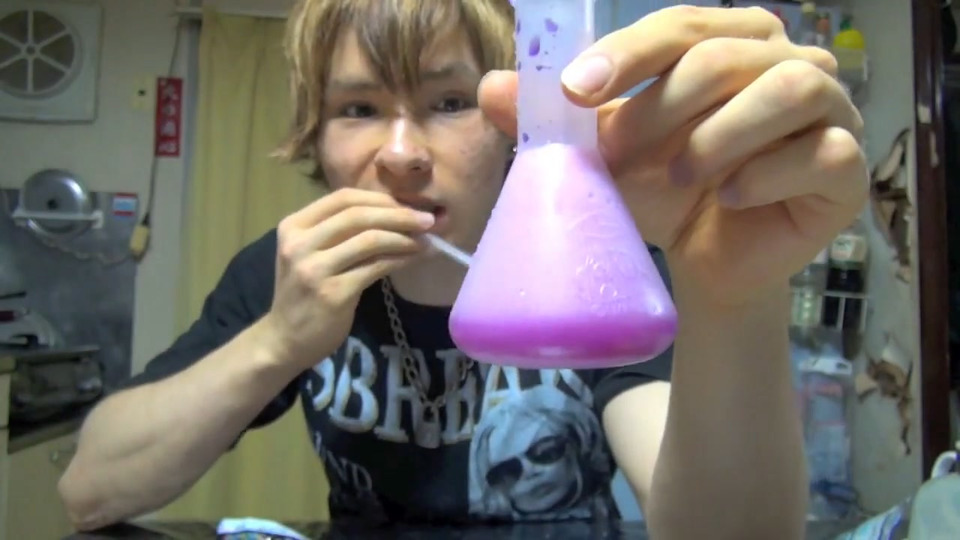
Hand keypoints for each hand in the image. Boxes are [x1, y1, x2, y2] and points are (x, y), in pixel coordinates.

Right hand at [266, 188, 434, 367]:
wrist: (285, 339)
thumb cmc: (305, 294)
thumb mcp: (312, 255)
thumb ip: (342, 234)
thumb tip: (397, 214)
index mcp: (294, 226)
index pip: (343, 198)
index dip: (380, 198)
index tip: (408, 206)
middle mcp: (300, 243)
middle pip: (359, 215)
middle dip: (399, 214)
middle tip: (429, 220)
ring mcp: (315, 268)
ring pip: (370, 239)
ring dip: (404, 237)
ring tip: (427, 240)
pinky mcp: (333, 293)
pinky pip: (375, 267)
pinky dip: (400, 259)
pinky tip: (414, 258)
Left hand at [480, 6, 867, 306]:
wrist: (708, 261)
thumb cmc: (664, 194)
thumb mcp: (606, 155)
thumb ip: (554, 120)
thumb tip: (491, 87)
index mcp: (731, 42)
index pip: (680, 26)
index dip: (628, 54)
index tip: (574, 90)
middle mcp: (787, 61)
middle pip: (725, 55)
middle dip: (659, 106)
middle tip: (614, 155)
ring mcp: (829, 110)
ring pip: (787, 88)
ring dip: (718, 135)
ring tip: (678, 177)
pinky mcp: (846, 166)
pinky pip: (821, 152)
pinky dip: (766, 174)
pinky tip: (729, 198)